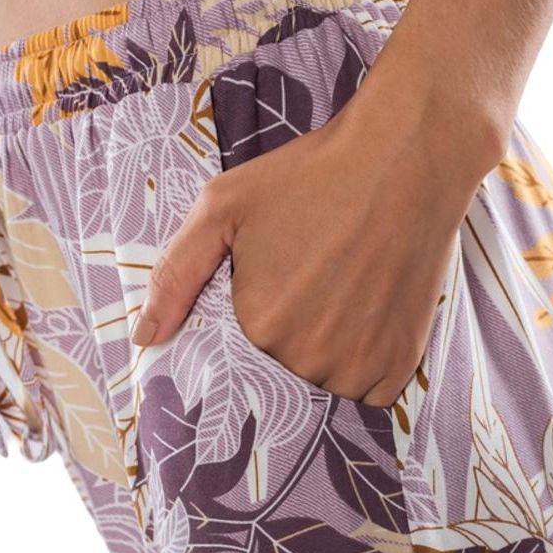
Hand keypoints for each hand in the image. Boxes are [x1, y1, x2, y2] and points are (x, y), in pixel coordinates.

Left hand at [130, 100, 498, 407]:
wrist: (405, 157)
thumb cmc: (309, 176)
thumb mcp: (222, 207)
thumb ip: (176, 276)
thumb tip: (146, 339)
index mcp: (259, 325)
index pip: (236, 363)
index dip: (252, 332)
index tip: (275, 300)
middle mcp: (308, 357)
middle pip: (283, 377)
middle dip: (290, 344)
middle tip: (313, 288)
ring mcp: (359, 363)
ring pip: (327, 388)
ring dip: (328, 360)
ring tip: (343, 298)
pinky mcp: (401, 362)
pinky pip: (371, 395)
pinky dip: (367, 368)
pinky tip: (369, 318)